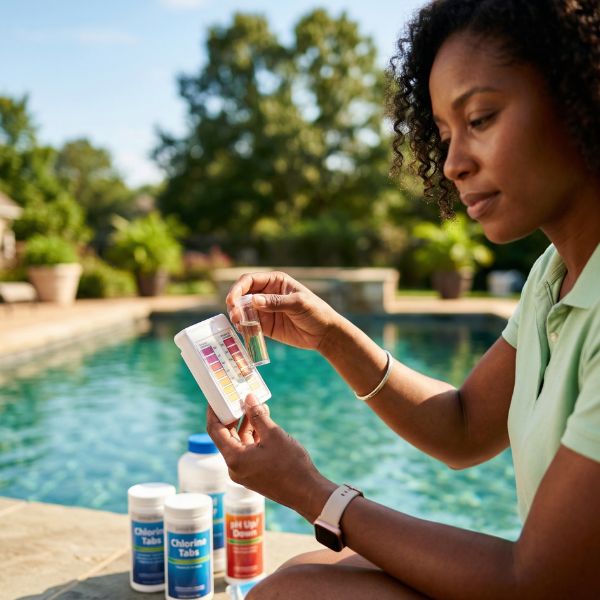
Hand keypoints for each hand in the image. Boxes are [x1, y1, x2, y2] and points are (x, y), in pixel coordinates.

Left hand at [206, 394, 336, 521]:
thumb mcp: (273, 434)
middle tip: (236, 398)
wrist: (306, 492)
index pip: (215, 430)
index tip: (216, 398)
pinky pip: (248, 451)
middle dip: (233, 416)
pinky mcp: (254, 474)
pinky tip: (263, 423)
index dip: (214, 412)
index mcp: (234, 458)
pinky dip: (253, 436)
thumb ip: (258, 415)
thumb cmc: (290, 465)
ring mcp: (244, 472)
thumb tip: (248, 398)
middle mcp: (234, 467)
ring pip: (239, 443)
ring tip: (255, 406)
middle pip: (226, 436)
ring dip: (246, 425)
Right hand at [226, 271, 342, 351]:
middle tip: (235, 315)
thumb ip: (276, 302)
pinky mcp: (265, 325)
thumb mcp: (298, 304)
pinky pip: (249, 325)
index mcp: (275, 281)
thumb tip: (253, 300)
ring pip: (243, 310)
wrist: (324, 334)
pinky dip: (243, 327)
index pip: (249, 280)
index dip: (238, 288)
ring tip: (239, 324)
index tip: (232, 300)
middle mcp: (266, 293)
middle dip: (235, 304)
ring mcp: (265, 310)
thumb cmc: (315, 312)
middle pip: (242, 295)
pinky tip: (244, 331)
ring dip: (237, 316)